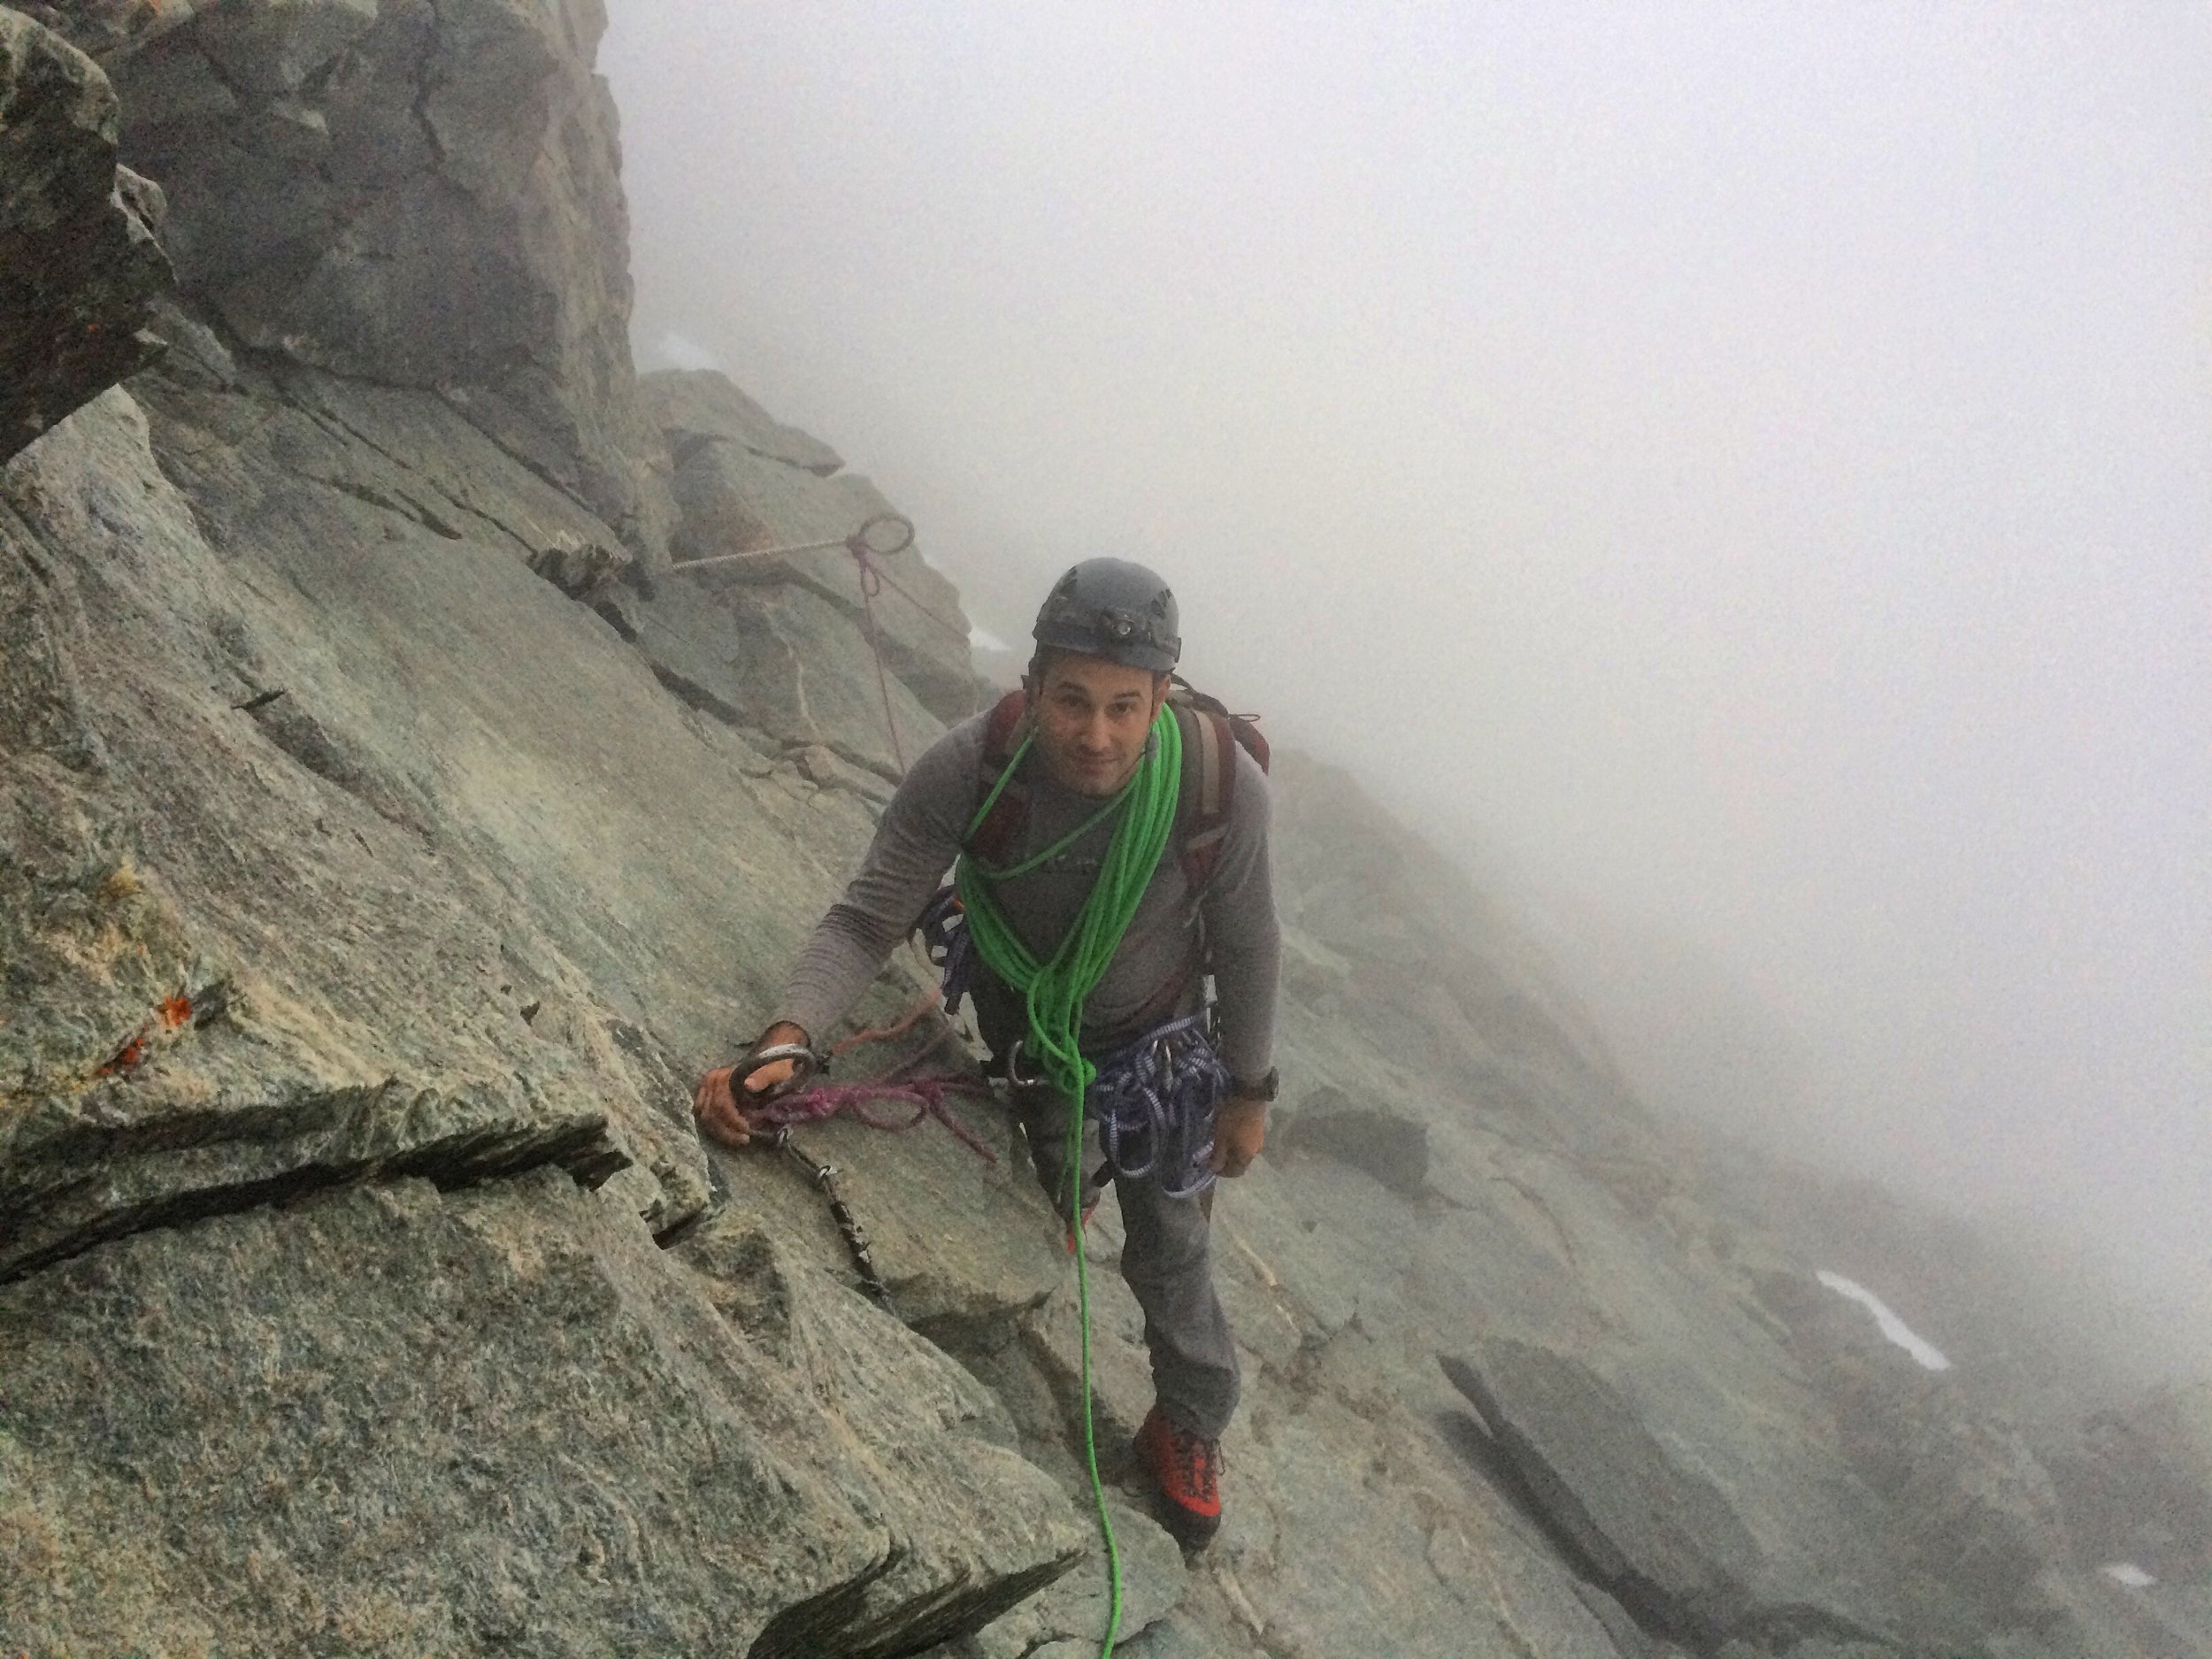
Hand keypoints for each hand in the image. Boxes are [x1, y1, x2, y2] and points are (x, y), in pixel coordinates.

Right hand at [694, 1022, 808, 1148]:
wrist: (767, 1058)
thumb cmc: (773, 1067)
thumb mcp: (775, 1071)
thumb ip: (764, 1077)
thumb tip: (748, 1085)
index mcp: (725, 1075)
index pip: (722, 1105)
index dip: (733, 1121)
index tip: (748, 1131)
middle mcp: (712, 1080)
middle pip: (711, 1114)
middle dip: (727, 1131)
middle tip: (744, 1140)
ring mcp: (706, 1087)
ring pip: (706, 1117)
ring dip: (721, 1132)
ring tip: (739, 1139)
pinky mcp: (705, 1094)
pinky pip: (704, 1116)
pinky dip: (715, 1127)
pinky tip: (729, 1133)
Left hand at [1210, 1094, 1266, 1177]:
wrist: (1250, 1096)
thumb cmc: (1232, 1119)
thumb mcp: (1221, 1138)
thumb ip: (1218, 1155)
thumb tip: (1215, 1170)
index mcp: (1246, 1157)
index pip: (1235, 1173)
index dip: (1222, 1173)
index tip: (1211, 1166)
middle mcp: (1255, 1152)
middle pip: (1240, 1164)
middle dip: (1227, 1163)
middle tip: (1214, 1156)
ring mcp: (1259, 1141)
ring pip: (1244, 1154)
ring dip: (1232, 1153)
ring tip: (1221, 1145)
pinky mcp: (1259, 1131)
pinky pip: (1247, 1144)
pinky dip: (1237, 1145)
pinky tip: (1230, 1137)